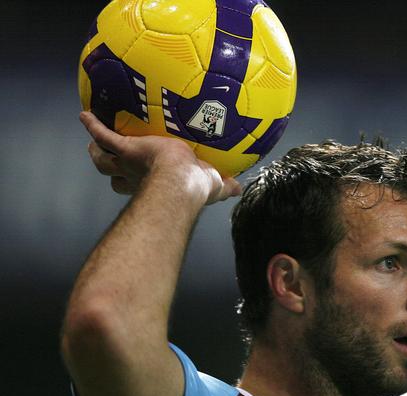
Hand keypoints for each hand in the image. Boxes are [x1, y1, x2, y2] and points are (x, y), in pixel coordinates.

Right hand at [79, 111, 240, 203]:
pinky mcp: (127, 148)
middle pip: (114, 176)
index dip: (136, 183)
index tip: (139, 178)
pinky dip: (93, 125)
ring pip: (102, 161)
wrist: (182, 181)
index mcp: (155, 184)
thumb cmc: (197, 187)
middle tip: (106, 159)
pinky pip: (103, 135)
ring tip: (91, 143)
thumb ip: (226, 186)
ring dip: (96, 152)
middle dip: (110, 169)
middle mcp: (137, 177)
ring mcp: (129, 163)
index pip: (141, 186)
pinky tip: (84, 114)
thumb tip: (240, 189)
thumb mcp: (215, 185)